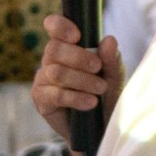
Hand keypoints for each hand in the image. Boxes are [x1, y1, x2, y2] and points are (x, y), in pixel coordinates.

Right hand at [30, 14, 123, 139]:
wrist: (100, 129)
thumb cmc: (106, 98)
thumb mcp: (114, 77)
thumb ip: (111, 59)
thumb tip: (109, 39)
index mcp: (67, 47)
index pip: (53, 26)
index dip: (60, 26)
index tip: (77, 35)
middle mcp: (51, 61)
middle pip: (54, 49)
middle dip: (79, 58)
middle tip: (98, 69)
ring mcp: (43, 80)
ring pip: (56, 72)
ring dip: (82, 80)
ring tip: (99, 89)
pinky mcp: (41, 100)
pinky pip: (55, 94)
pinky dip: (75, 97)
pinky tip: (90, 103)